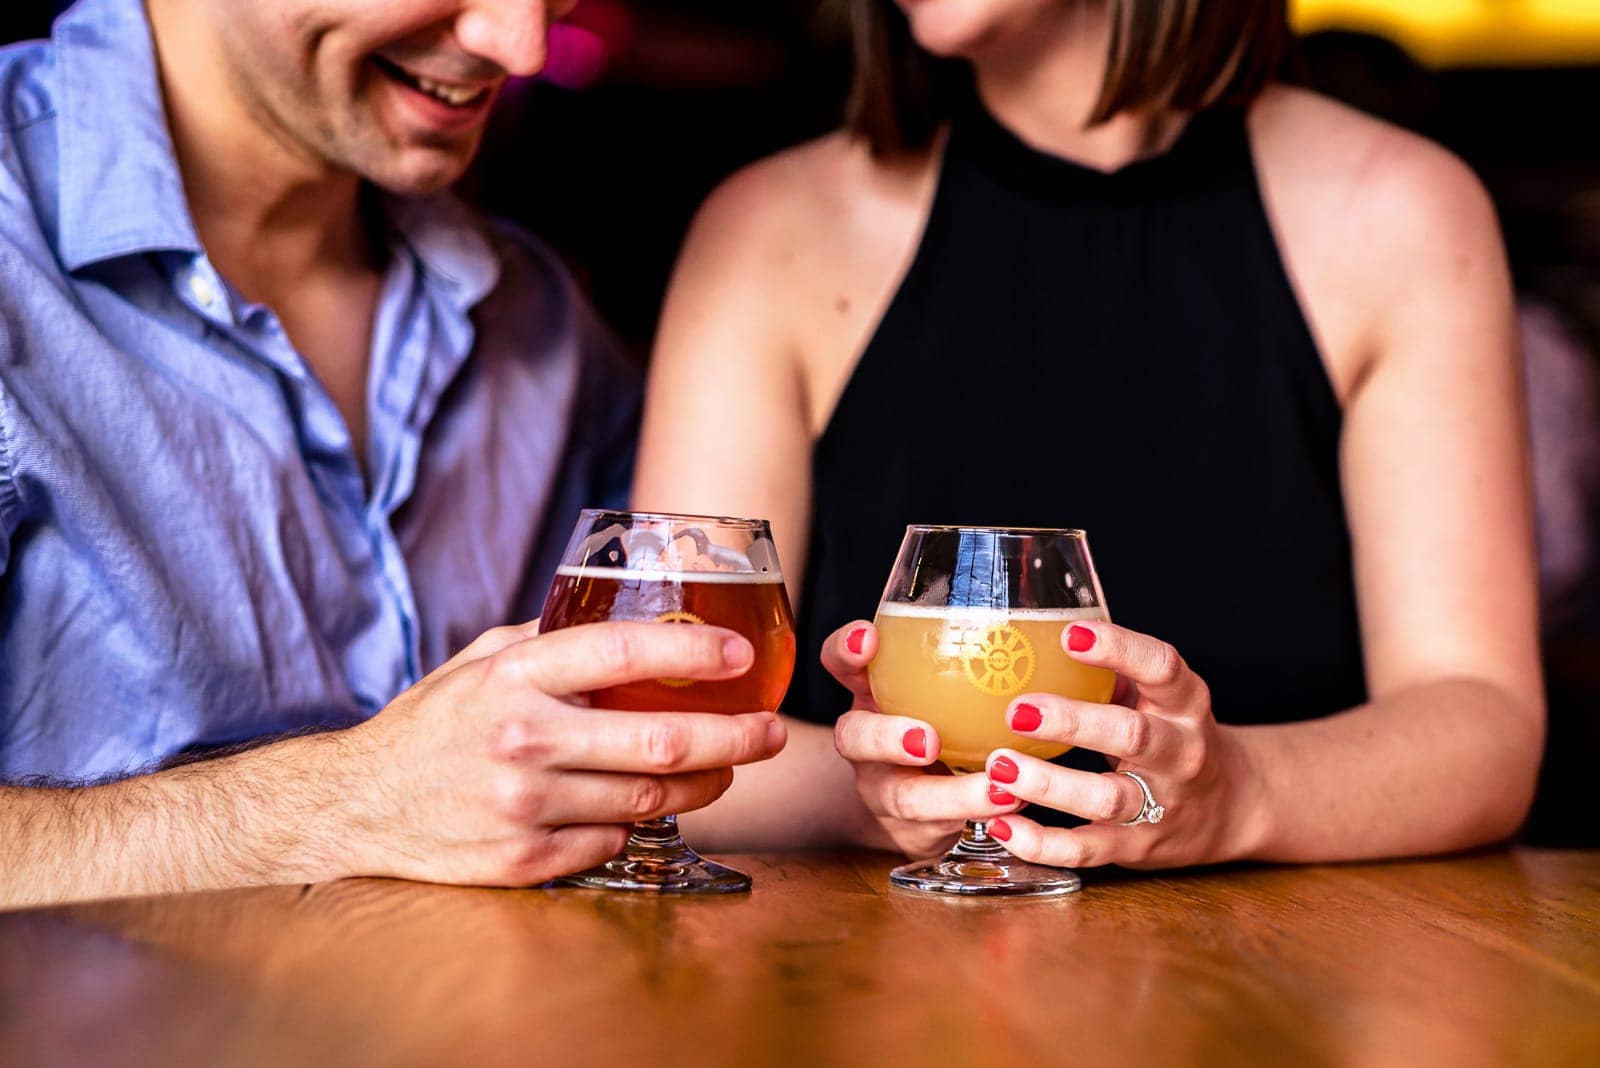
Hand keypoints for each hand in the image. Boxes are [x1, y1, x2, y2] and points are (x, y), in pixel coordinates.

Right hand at [330, 619, 787, 885]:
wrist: (355, 805)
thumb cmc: (431, 725)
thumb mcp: (480, 661)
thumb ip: (550, 640)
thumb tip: (631, 621)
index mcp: (515, 677)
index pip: (624, 654)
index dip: (695, 653)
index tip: (740, 652)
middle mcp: (523, 740)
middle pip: (660, 742)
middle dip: (734, 736)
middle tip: (769, 730)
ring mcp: (524, 807)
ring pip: (649, 799)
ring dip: (703, 784)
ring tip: (726, 767)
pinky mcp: (523, 862)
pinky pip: (613, 840)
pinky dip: (639, 822)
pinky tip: (650, 806)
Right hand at [822, 621, 1017, 858]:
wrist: (922, 801)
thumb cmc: (944, 721)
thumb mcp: (943, 686)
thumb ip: (967, 657)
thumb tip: (1046, 616)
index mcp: (871, 692)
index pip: (840, 663)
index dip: (845, 650)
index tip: (868, 637)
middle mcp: (867, 740)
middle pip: (853, 737)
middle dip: (887, 738)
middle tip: (928, 740)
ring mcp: (884, 789)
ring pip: (903, 797)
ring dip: (953, 794)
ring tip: (1000, 788)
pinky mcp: (910, 830)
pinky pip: (938, 829)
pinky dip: (977, 816)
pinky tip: (1013, 803)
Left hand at [982, 621, 1264, 869]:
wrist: (1231, 805)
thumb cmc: (1171, 734)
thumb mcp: (1157, 695)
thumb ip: (1110, 669)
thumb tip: (1031, 634)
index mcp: (1184, 702)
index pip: (1161, 667)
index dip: (1119, 649)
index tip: (1070, 634)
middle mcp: (1179, 752)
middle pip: (1131, 735)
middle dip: (1071, 721)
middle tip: (1017, 710)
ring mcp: (1160, 804)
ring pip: (1105, 798)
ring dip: (1047, 784)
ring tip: (998, 766)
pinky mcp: (1137, 847)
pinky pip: (1087, 849)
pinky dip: (1041, 843)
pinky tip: (1003, 824)